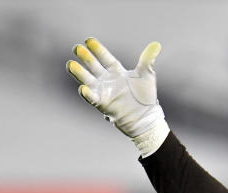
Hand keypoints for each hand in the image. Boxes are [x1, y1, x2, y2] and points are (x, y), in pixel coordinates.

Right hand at [66, 37, 168, 154]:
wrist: (146, 117)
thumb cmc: (146, 96)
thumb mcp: (147, 75)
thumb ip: (147, 59)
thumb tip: (157, 45)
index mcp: (116, 71)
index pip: (105, 57)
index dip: (97, 49)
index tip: (88, 40)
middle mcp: (107, 80)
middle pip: (93, 66)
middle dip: (85, 58)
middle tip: (77, 48)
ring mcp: (103, 91)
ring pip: (88, 80)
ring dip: (79, 73)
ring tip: (70, 64)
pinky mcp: (102, 104)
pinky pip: (92, 98)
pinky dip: (87, 94)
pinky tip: (83, 88)